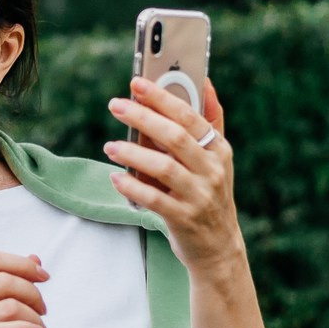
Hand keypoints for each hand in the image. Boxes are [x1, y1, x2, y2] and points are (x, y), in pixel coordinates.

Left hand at [104, 75, 244, 271]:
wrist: (218, 245)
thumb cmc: (209, 193)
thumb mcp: (217, 158)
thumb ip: (211, 120)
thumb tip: (205, 81)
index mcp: (218, 149)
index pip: (189, 116)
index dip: (162, 98)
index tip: (137, 83)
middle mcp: (212, 170)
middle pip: (175, 137)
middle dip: (143, 118)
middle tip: (116, 106)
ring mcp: (199, 195)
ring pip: (164, 167)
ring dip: (133, 154)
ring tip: (110, 146)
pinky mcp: (184, 218)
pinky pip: (155, 199)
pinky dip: (133, 187)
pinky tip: (116, 178)